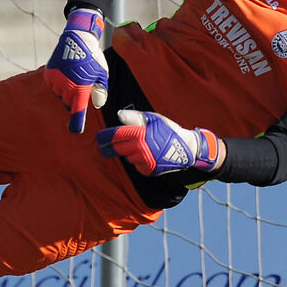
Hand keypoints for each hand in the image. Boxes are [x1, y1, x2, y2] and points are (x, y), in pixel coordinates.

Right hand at [42, 8, 108, 132]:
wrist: (76, 38)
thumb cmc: (92, 57)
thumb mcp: (102, 74)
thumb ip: (100, 91)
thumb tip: (96, 104)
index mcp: (80, 88)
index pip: (77, 111)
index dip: (76, 122)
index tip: (75, 130)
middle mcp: (65, 86)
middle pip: (69, 103)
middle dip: (75, 98)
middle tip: (82, 84)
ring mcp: (55, 80)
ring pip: (60, 94)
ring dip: (67, 90)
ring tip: (74, 74)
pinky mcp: (48, 74)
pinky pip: (54, 86)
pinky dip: (59, 82)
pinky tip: (66, 71)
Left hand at [98, 109, 222, 176]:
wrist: (186, 148)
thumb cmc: (168, 130)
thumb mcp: (153, 119)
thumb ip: (134, 117)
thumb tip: (119, 116)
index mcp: (139, 134)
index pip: (114, 136)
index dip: (103, 138)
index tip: (99, 138)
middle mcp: (140, 149)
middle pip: (116, 149)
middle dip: (108, 148)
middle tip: (105, 146)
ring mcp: (144, 161)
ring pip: (127, 157)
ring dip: (127, 152)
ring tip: (138, 146)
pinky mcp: (149, 170)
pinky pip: (136, 165)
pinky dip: (138, 160)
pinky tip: (147, 154)